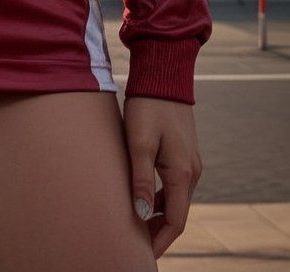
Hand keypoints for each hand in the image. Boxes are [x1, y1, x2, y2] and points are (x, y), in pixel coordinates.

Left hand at [123, 96, 201, 258]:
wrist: (164, 74)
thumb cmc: (148, 105)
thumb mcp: (138, 141)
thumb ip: (140, 178)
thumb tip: (140, 213)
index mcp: (182, 173)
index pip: (175, 221)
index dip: (159, 240)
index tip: (142, 253)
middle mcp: (192, 172)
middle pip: (177, 214)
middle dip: (158, 231)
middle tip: (135, 242)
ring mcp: (190, 162)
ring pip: (176, 200)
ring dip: (159, 215)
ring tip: (135, 224)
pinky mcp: (184, 153)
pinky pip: (175, 186)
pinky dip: (161, 199)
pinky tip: (144, 198)